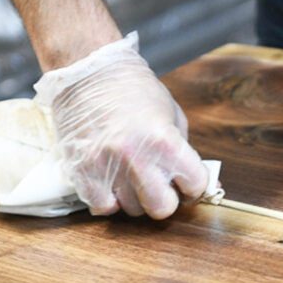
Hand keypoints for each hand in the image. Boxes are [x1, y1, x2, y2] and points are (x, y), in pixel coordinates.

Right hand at [34, 33, 208, 217]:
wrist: (88, 71)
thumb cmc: (133, 90)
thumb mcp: (171, 115)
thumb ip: (185, 151)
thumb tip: (201, 184)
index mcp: (165, 141)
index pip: (195, 185)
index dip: (194, 184)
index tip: (186, 180)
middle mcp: (136, 157)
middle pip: (162, 208)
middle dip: (165, 199)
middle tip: (159, 184)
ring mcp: (107, 167)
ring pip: (132, 210)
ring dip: (135, 197)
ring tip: (131, 174)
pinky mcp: (82, 172)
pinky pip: (102, 207)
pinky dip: (109, 200)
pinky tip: (111, 181)